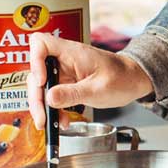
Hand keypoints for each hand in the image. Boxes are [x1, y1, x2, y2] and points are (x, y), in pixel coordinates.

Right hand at [28, 34, 152, 127]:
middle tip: (42, 117)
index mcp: (72, 53)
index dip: (35, 61)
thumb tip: (49, 98)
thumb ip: (72, 94)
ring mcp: (64, 72)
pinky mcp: (67, 83)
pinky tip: (62, 120)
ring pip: (43, 87)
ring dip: (43, 106)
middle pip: (36, 72)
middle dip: (36, 96)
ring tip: (50, 123)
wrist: (132, 81)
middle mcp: (64, 60)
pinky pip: (53, 95)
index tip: (42, 81)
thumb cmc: (121, 78)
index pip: (40, 44)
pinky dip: (54, 109)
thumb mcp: (98, 90)